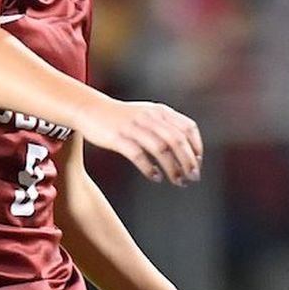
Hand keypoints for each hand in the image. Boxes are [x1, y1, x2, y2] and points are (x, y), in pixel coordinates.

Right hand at [77, 98, 203, 184]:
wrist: (90, 109)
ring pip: (161, 149)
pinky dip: (149, 168)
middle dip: (189, 161)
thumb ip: (166, 126)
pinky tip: (155, 177)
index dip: (196, 146)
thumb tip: (187, 150)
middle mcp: (149, 117)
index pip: (188, 127)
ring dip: (173, 168)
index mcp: (160, 111)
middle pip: (177, 140)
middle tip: (193, 177)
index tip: (198, 162)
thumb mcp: (147, 114)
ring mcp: (133, 127)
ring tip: (178, 181)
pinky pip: (138, 155)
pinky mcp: (118, 138)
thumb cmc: (121, 117)